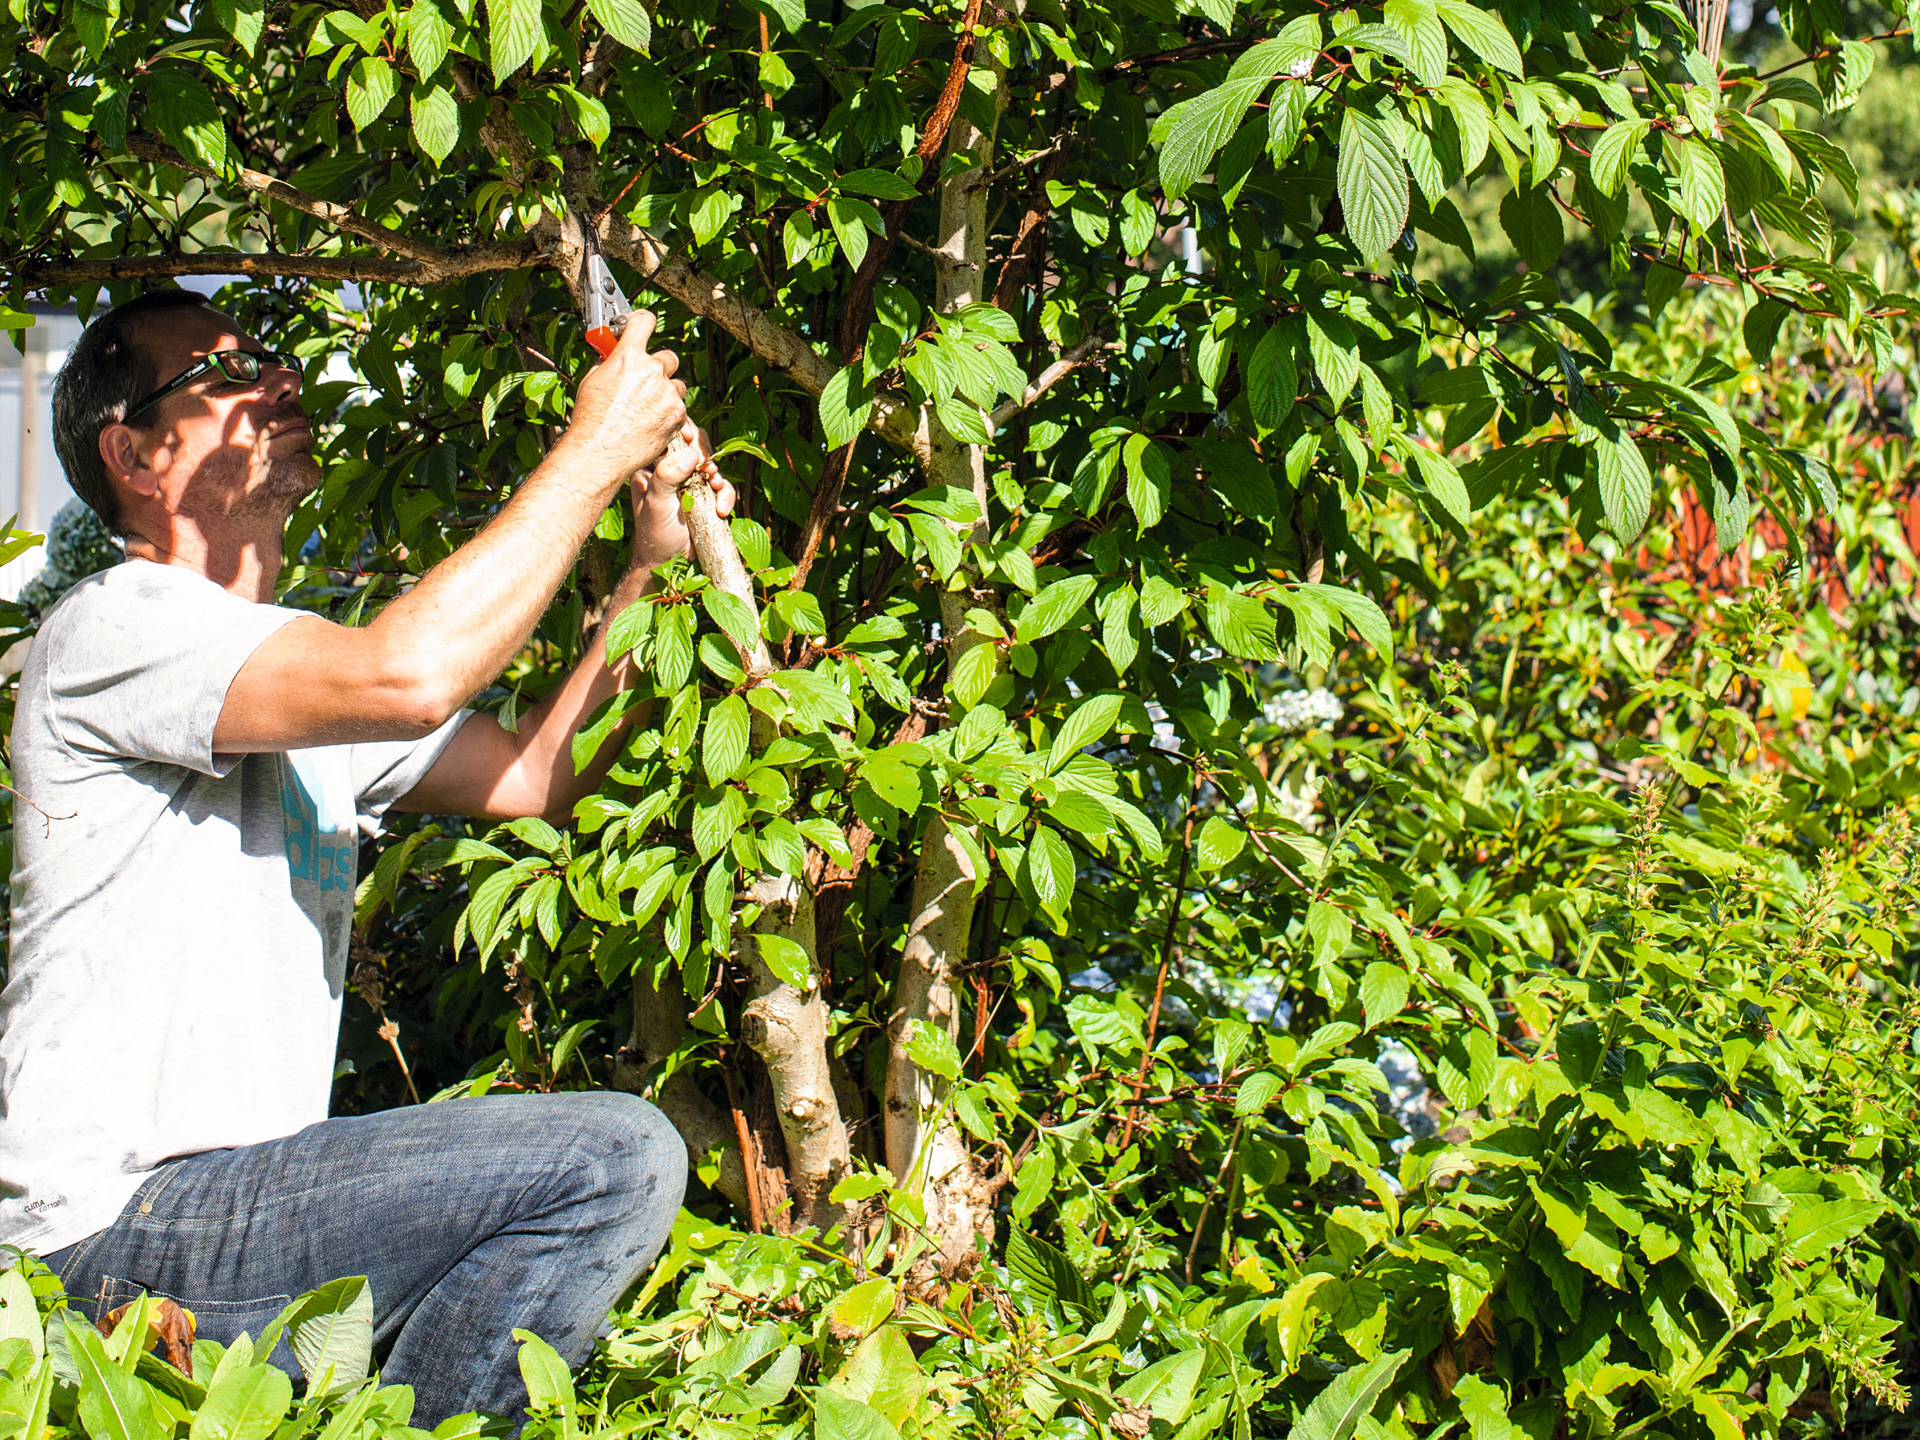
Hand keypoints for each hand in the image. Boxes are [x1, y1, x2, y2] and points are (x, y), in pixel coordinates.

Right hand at [565, 310, 687, 483]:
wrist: (600, 451)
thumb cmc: (591, 419)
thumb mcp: (591, 380)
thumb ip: (608, 361)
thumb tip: (612, 353)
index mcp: (628, 356)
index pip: (644, 321)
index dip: (643, 321)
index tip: (643, 324)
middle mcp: (652, 371)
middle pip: (668, 356)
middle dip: (658, 366)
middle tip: (644, 380)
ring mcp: (668, 394)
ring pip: (676, 385)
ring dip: (665, 392)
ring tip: (645, 408)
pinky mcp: (678, 415)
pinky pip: (679, 407)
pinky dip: (668, 413)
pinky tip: (650, 422)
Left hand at [631, 423, 736, 568]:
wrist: (668, 564)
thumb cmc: (653, 533)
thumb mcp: (655, 503)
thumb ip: (666, 476)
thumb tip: (690, 453)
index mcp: (654, 465)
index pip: (669, 435)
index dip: (684, 432)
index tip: (692, 443)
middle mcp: (672, 470)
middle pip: (695, 443)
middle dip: (704, 453)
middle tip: (705, 468)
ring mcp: (691, 483)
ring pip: (712, 463)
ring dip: (717, 474)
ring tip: (715, 486)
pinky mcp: (707, 497)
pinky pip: (723, 487)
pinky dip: (727, 496)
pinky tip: (722, 511)